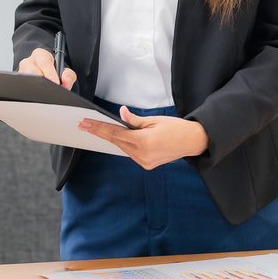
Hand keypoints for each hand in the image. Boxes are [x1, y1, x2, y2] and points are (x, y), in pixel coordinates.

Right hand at [18, 46, 75, 89]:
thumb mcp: (63, 71)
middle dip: (42, 81)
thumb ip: (69, 75)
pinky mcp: (18, 81)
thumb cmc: (53, 72)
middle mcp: (28, 61)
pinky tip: (37, 95)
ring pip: (26, 80)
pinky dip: (31, 92)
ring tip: (44, 93)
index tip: (56, 82)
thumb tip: (65, 80)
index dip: (50, 73)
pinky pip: (23, 87)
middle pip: (33, 72)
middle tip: (51, 89)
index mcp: (40, 54)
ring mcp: (21, 71)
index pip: (44, 63)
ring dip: (36, 87)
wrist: (45, 77)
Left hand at [78, 108, 208, 168]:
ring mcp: (144, 162)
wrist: (192, 142)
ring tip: (97, 128)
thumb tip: (120, 113)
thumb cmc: (176, 128)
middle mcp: (142, 155)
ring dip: (111, 138)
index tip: (86, 123)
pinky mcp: (146, 164)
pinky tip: (116, 137)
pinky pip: (130, 152)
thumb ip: (135, 119)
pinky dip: (123, 144)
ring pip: (122, 147)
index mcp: (144, 141)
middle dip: (100, 132)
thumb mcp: (155, 120)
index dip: (99, 127)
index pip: (115, 134)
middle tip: (85, 125)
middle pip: (115, 142)